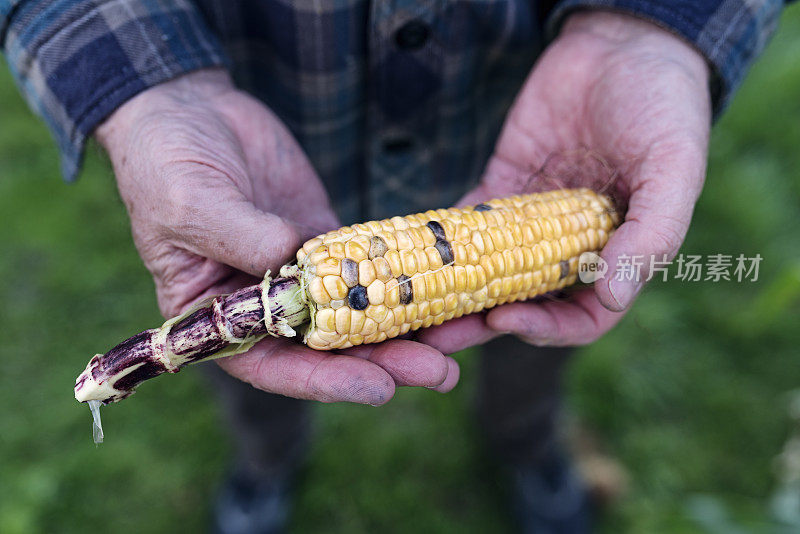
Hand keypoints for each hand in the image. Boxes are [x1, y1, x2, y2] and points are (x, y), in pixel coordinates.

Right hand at [97, 69, 457, 404]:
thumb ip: (239, 237)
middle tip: (439, 371)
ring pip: (359, 312)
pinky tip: (448, 281)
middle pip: (329, 348)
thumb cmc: (165, 163)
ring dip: (409, 327)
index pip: (272, 365)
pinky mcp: (328, 238)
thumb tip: (293, 263)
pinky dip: (406, 275)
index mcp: (217, 316)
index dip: (325, 382)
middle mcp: (263, 305)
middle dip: (385, 361)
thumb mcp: (190, 203)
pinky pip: (371, 263)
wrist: (189, 111)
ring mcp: (301, 273)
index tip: (378, 387)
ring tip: (463, 337)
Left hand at [418, 11, 710, 351]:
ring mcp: (533, 221)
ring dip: (453, 296)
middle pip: (525, 304)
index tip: (503, 319)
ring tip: (410, 315)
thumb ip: (651, 234)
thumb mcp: (673, 167)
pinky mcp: (501, 189)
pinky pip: (468, 225)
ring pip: (490, 273)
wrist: (619, 45)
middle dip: (481, 325)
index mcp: (619, 255)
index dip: (545, 330)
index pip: (582, 316)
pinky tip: (408, 256)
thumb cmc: (662, 106)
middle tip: (433, 342)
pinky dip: (441, 243)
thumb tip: (611, 296)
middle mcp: (572, 248)